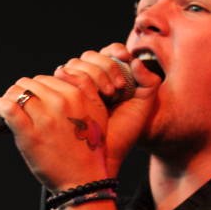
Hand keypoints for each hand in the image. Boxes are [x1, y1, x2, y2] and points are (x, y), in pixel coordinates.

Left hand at [0, 43, 160, 187]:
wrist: (82, 180)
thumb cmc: (88, 150)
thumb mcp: (97, 113)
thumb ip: (85, 88)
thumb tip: (62, 70)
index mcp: (76, 95)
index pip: (46, 78)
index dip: (37, 89)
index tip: (33, 101)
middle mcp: (60, 103)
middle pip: (30, 83)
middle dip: (23, 93)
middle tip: (20, 107)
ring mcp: (44, 118)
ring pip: (17, 92)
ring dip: (10, 98)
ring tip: (10, 110)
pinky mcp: (29, 134)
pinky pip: (8, 108)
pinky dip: (0, 106)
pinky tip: (0, 112)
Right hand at [53, 44, 161, 174]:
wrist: (105, 157)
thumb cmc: (124, 135)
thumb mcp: (144, 107)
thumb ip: (149, 81)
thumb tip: (136, 60)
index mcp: (111, 78)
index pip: (108, 53)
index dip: (114, 52)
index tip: (124, 58)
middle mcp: (91, 81)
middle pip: (90, 56)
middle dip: (104, 67)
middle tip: (117, 89)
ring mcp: (74, 89)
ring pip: (75, 65)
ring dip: (92, 75)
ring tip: (107, 96)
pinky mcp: (61, 98)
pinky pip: (63, 77)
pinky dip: (76, 80)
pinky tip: (90, 96)